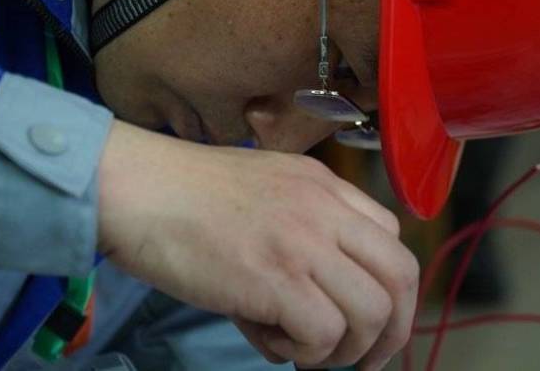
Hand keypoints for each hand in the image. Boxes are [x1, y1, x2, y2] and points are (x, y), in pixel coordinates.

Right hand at [98, 120, 418, 369]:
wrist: (138, 188)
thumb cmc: (185, 195)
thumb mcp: (262, 193)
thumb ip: (300, 234)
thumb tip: (311, 314)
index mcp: (324, 186)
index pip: (392, 239)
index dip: (387, 287)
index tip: (364, 317)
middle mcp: (325, 209)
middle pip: (401, 276)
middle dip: (393, 330)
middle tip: (361, 358)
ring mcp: (303, 242)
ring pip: (372, 312)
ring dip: (346, 347)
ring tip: (303, 348)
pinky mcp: (275, 278)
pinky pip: (323, 334)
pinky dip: (305, 351)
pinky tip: (269, 337)